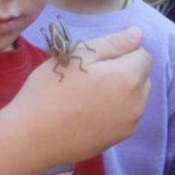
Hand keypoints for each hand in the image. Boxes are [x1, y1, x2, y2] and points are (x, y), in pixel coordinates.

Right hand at [3, 27, 150, 168]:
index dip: (120, 52)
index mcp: (129, 78)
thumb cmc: (51, 89)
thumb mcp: (77, 56)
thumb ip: (112, 43)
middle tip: (89, 75)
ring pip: (134, 98)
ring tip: (86, 95)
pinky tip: (86, 112)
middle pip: (142, 78)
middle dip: (124, 71)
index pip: (143, 55)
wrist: (32, 136)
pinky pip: (124, 117)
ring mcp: (129, 125)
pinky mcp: (117, 141)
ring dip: (120, 91)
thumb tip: (138, 34)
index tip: (94, 60)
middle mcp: (137, 104)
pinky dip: (112, 110)